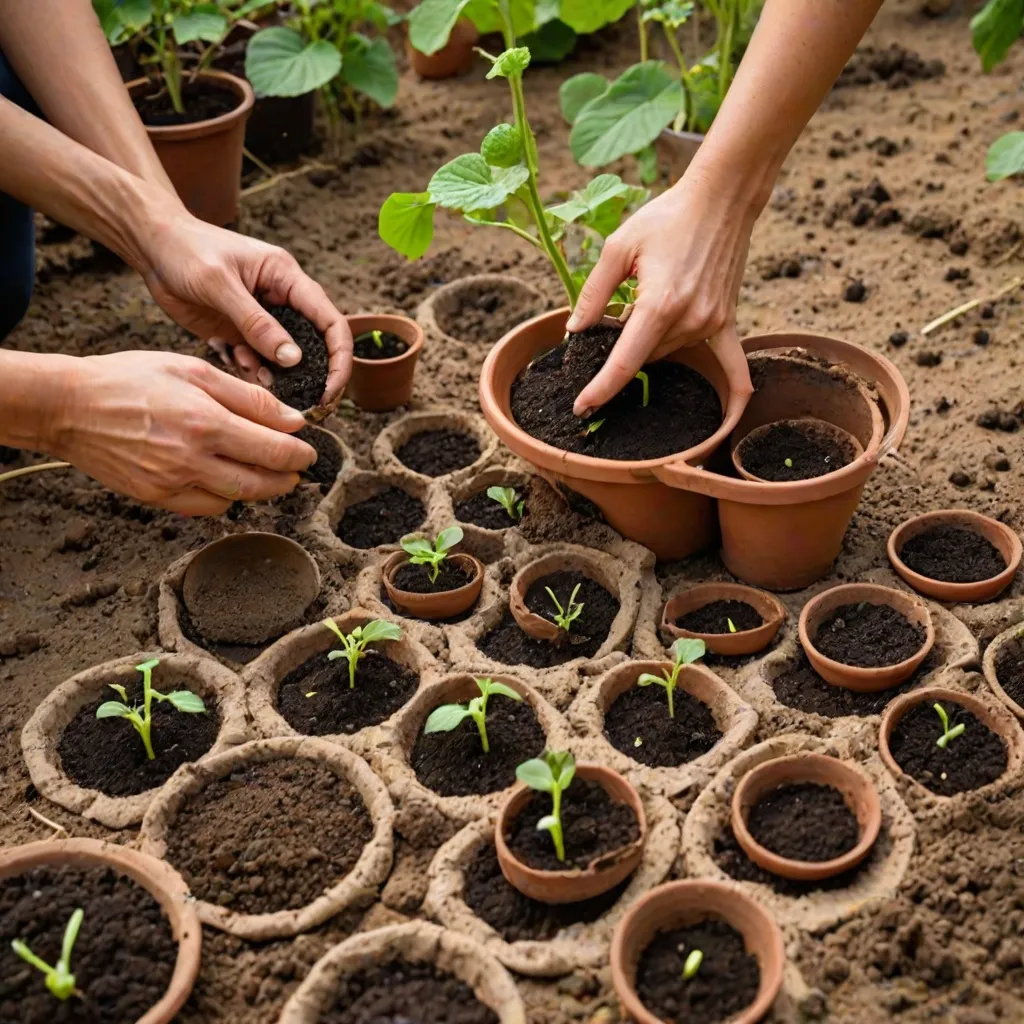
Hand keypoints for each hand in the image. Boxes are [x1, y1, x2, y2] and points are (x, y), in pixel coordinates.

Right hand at [49, 351, 317, 515]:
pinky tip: (226, 478)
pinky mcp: (155, 497)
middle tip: (296, 470)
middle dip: (286, 479)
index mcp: (206, 422)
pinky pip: (205, 507)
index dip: (299, 454)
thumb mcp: (193, 371)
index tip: (308, 451)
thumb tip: (293, 421)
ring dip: (258, 489)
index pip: (273, 450)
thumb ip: (247, 397)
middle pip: (260, 483)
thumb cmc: (130, 379)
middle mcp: (191, 459)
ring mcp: (171, 483)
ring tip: (265, 472)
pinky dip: (224, 497)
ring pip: (235, 499)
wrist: (68, 406)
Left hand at [137, 201, 352, 410]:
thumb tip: (294, 359)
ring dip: (277, 376)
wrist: (152, 247)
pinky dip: (251, 371)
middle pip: (317, 346)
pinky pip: (259, 362)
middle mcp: (282, 301)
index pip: (331, 321)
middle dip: (315, 377)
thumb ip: (257, 323)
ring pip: (286, 360)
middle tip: (308, 406)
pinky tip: (234, 358)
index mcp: (287, 279)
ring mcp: (263, 320)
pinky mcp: (242, 334)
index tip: (331, 389)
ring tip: (253, 373)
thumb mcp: (220, 285)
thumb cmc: (187, 250)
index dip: (339, 357)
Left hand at [565, 165, 757, 416]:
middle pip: (644, 357)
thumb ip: (593, 293)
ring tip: (651, 295)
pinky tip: (730, 419)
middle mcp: (688, 321)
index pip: (624, 363)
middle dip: (624, 344)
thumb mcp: (617, 247)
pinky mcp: (726, 319)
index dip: (599, 389)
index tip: (581, 407)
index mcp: (658, 305)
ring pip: (668, 352)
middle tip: (618, 308)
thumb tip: (574, 330)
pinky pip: (732, 364)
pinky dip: (733, 392)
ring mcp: (711, 323)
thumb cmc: (666, 217)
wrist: (720, 199)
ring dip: (651, 339)